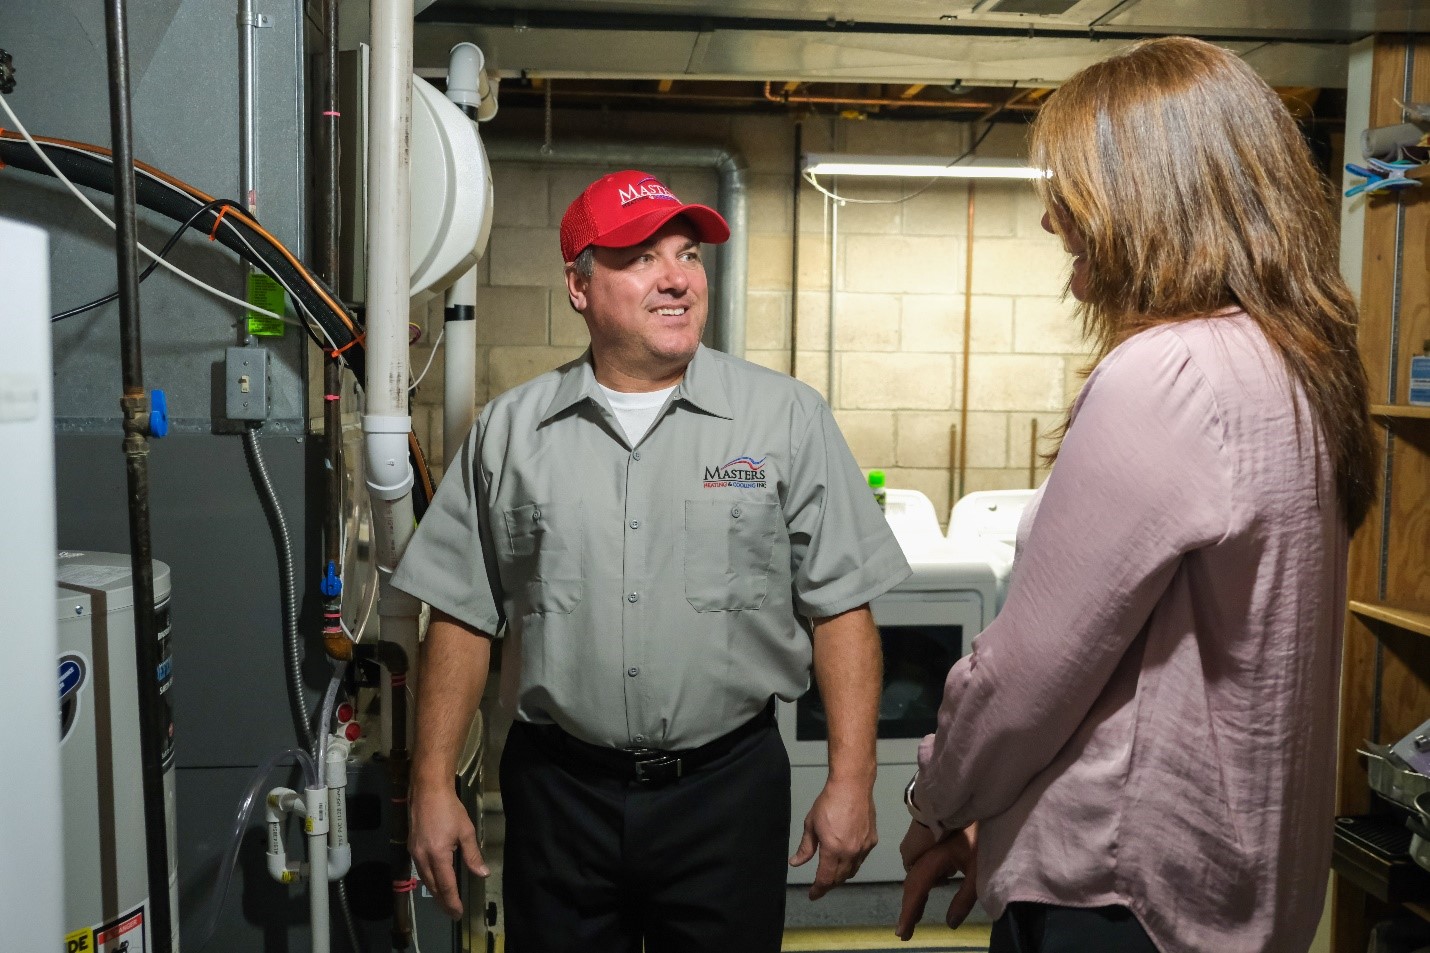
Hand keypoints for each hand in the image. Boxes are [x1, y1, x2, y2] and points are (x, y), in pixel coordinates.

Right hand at [408, 781, 488, 918]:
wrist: (427, 791)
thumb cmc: (449, 809)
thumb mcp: (465, 831)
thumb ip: (473, 855)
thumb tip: (482, 873)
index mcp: (438, 855)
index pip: (446, 885)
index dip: (452, 901)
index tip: (458, 913)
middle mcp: (422, 857)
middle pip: (433, 886)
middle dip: (443, 900)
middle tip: (452, 912)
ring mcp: (414, 852)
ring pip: (425, 879)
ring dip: (435, 891)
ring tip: (445, 900)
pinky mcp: (411, 846)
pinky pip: (421, 869)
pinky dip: (429, 879)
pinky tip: (436, 880)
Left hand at [788, 777, 877, 899]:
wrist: (852, 786)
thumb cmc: (827, 803)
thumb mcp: (811, 825)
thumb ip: (805, 848)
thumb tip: (795, 863)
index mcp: (833, 850)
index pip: (826, 879)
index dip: (818, 890)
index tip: (812, 895)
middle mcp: (851, 853)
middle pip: (840, 878)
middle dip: (829, 884)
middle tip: (819, 885)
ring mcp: (864, 848)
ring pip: (852, 871)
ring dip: (841, 876)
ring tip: (832, 874)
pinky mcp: (872, 840)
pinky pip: (861, 860)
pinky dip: (852, 864)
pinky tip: (846, 858)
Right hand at [895, 822, 977, 940]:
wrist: (973, 803)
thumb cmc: (978, 837)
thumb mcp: (977, 871)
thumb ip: (964, 899)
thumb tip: (950, 923)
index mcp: (933, 862)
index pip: (916, 892)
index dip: (908, 914)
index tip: (902, 933)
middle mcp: (924, 855)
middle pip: (911, 885)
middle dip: (909, 908)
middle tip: (907, 931)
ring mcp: (926, 848)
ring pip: (915, 876)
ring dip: (915, 896)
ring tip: (918, 915)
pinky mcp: (933, 843)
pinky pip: (922, 867)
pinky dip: (923, 882)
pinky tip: (939, 884)